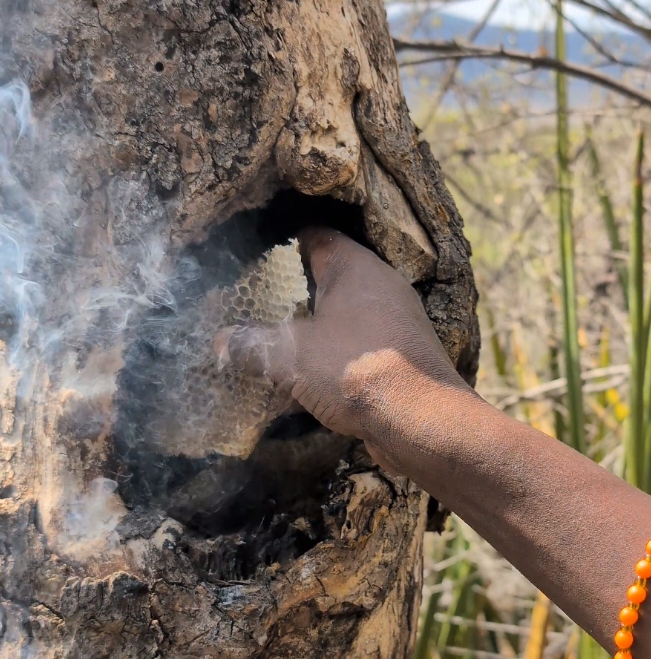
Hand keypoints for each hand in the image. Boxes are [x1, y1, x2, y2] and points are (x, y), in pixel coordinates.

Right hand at [215, 228, 467, 469]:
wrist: (422, 421)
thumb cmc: (354, 369)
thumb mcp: (290, 356)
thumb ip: (252, 345)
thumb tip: (220, 341)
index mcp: (355, 267)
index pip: (316, 237)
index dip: (285, 243)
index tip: (257, 255)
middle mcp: (380, 287)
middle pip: (328, 280)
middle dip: (293, 295)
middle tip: (257, 307)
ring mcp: (395, 324)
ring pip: (342, 320)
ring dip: (311, 334)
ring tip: (275, 349)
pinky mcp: (401, 359)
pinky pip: (355, 352)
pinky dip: (329, 363)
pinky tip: (302, 390)